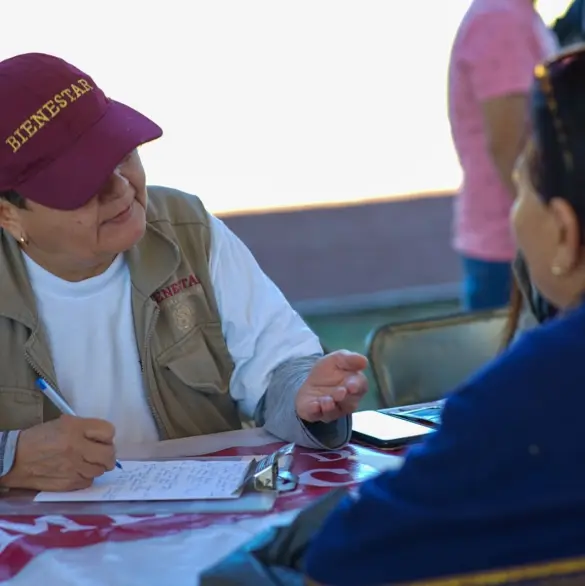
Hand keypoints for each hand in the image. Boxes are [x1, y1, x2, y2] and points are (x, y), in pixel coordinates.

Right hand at [1, 415, 116, 491]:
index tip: (103, 439)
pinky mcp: (66, 484)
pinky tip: (76, 472)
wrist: (15, 459)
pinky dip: (85, 477)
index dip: (108, 436)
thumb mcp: (64, 423)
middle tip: (102, 454)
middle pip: (109, 454)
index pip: (109, 431)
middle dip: (108, 454)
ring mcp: (72, 468)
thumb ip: (86, 428)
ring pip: (100, 470)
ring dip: (97, 467)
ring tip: (86, 463)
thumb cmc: (40, 438)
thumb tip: (105, 439)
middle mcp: (76, 448)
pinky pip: (87, 482)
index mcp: (76, 428)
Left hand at [295, 350, 367, 422]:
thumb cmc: (328, 371)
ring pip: (334, 411)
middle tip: (340, 392)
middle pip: (349, 402)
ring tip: (327, 401)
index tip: (352, 385)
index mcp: (354, 385)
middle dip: (344, 397)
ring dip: (330, 406)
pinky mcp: (315, 413)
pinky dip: (315, 411)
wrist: (307, 381)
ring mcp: (330, 409)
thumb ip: (350, 359)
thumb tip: (364, 361)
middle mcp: (345, 401)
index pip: (360, 387)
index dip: (357, 386)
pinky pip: (316, 414)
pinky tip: (314, 406)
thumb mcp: (337, 359)